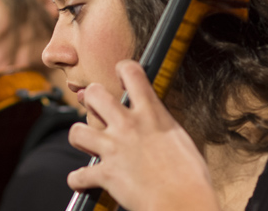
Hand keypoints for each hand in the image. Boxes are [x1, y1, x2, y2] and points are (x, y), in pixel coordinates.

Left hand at [67, 60, 218, 210]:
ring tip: (87, 143)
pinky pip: (78, 175)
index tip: (121, 75)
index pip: (132, 72)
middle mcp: (128, 126)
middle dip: (91, 98)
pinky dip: (79, 180)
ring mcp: (113, 149)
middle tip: (98, 109)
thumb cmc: (190, 177)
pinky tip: (84, 181)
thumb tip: (156, 124)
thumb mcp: (180, 139)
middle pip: (94, 93)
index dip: (123, 69)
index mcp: (152, 114)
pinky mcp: (105, 174)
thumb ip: (161, 126)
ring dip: (79, 137)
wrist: (182, 203)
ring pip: (77, 130)